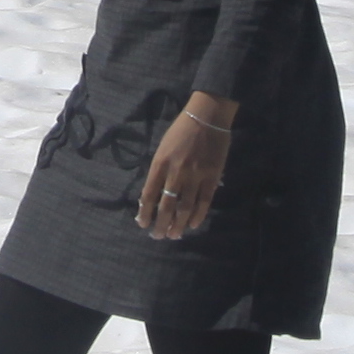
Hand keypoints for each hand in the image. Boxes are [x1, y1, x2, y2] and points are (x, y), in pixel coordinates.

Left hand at [134, 104, 234, 238]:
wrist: (207, 116)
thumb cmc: (181, 130)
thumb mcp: (163, 148)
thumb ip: (159, 170)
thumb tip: (154, 194)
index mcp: (160, 164)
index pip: (149, 195)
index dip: (145, 212)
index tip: (142, 224)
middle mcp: (176, 172)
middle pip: (166, 206)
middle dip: (161, 224)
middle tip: (158, 236)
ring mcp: (195, 176)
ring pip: (185, 208)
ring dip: (178, 224)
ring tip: (174, 235)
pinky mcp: (211, 177)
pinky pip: (204, 202)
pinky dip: (197, 215)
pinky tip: (192, 224)